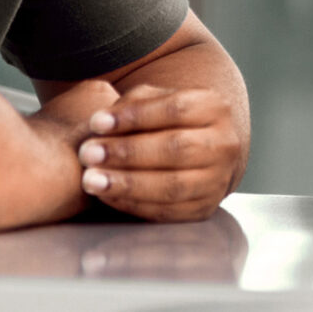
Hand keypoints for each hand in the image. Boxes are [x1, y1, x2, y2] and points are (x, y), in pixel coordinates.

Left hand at [76, 84, 244, 221]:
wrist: (200, 152)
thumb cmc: (166, 121)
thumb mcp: (155, 101)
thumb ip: (132, 105)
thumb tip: (101, 123)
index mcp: (214, 108)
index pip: (175, 109)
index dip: (135, 116)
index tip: (96, 122)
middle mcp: (224, 144)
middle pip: (176, 148)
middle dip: (128, 152)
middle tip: (88, 154)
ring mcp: (218, 179)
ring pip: (172, 185)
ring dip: (128, 184)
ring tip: (92, 180)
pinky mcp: (205, 209)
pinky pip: (168, 211)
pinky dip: (134, 205)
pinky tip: (108, 196)